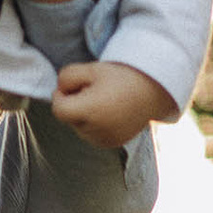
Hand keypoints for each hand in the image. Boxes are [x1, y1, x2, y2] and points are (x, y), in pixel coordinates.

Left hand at [50, 61, 175, 149]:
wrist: (154, 90)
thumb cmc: (122, 77)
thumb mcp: (91, 69)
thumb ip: (66, 77)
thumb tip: (58, 91)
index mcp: (89, 112)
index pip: (58, 109)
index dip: (61, 95)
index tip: (75, 85)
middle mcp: (95, 131)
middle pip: (69, 119)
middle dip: (74, 104)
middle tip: (95, 89)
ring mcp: (105, 140)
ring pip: (79, 127)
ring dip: (84, 115)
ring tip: (105, 100)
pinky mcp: (113, 143)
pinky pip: (92, 135)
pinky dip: (95, 124)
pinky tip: (110, 111)